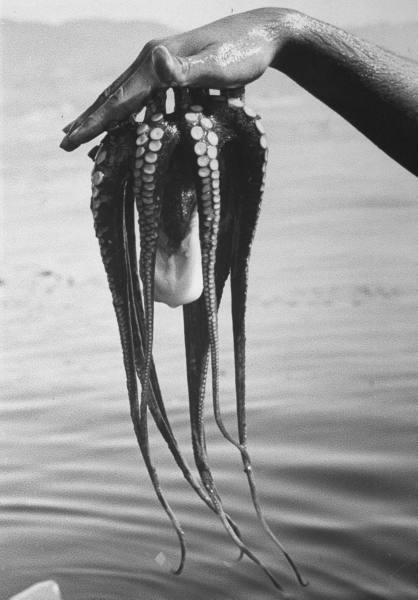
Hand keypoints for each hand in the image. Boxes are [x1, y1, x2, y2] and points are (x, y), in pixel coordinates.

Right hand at [60, 8, 291, 150]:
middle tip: (65, 143)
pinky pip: (144, 96)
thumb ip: (187, 68)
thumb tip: (156, 60)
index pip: (119, 100)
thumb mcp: (218, 64)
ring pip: (126, 95)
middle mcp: (154, 60)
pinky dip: (129, 111)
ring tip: (86, 133)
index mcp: (157, 62)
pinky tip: (127, 122)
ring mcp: (163, 64)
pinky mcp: (174, 70)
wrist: (265, 32)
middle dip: (90, 121)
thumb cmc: (245, 52)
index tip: (71, 141)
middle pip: (114, 96)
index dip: (95, 123)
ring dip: (105, 116)